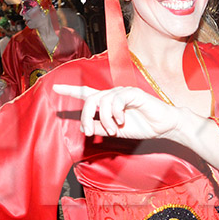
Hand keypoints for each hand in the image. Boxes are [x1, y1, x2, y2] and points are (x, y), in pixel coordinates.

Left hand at [53, 84, 180, 140]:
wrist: (163, 126)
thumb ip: (99, 128)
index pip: (86, 94)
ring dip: (104, 119)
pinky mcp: (132, 93)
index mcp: (108, 102)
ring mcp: (122, 92)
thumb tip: (84, 127)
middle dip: (85, 116)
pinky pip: (116, 99)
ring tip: (112, 130)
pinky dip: (115, 112)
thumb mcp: (114, 131)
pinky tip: (121, 121)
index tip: (55, 87)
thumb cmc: (142, 126)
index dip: (71, 90)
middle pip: (90, 98)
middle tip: (88, 131)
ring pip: (101, 100)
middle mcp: (113, 95)